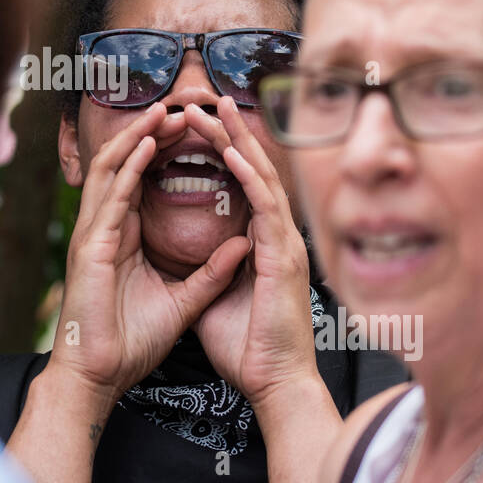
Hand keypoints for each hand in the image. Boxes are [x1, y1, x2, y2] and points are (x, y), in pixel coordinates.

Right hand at [49, 102, 251, 401]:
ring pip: (112, 167)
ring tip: (165, 110)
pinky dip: (129, 165)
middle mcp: (104, 228)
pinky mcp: (91, 245)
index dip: (164, 151)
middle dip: (151, 132)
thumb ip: (211, 272)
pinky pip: (111, 195)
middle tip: (182, 107)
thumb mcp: (184, 302)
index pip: (140, 179)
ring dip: (138, 135)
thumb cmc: (129, 343)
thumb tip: (243, 243)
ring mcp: (93, 233)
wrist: (99, 376)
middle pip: (125, 164)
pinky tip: (150, 143)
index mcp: (122, 237)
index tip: (194, 130)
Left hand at [188, 97, 317, 405]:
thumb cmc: (248, 347)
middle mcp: (279, 236)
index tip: (198, 125)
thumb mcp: (218, 297)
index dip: (224, 151)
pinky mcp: (284, 257)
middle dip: (230, 130)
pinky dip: (249, 176)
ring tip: (215, 107)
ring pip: (263, 177)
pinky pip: (266, 207)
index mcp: (265, 243)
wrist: (273, 383)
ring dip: (237, 139)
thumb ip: (212, 270)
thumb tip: (197, 256)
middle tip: (207, 99)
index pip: (243, 184)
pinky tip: (232, 151)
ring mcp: (286, 243)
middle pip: (254, 169)